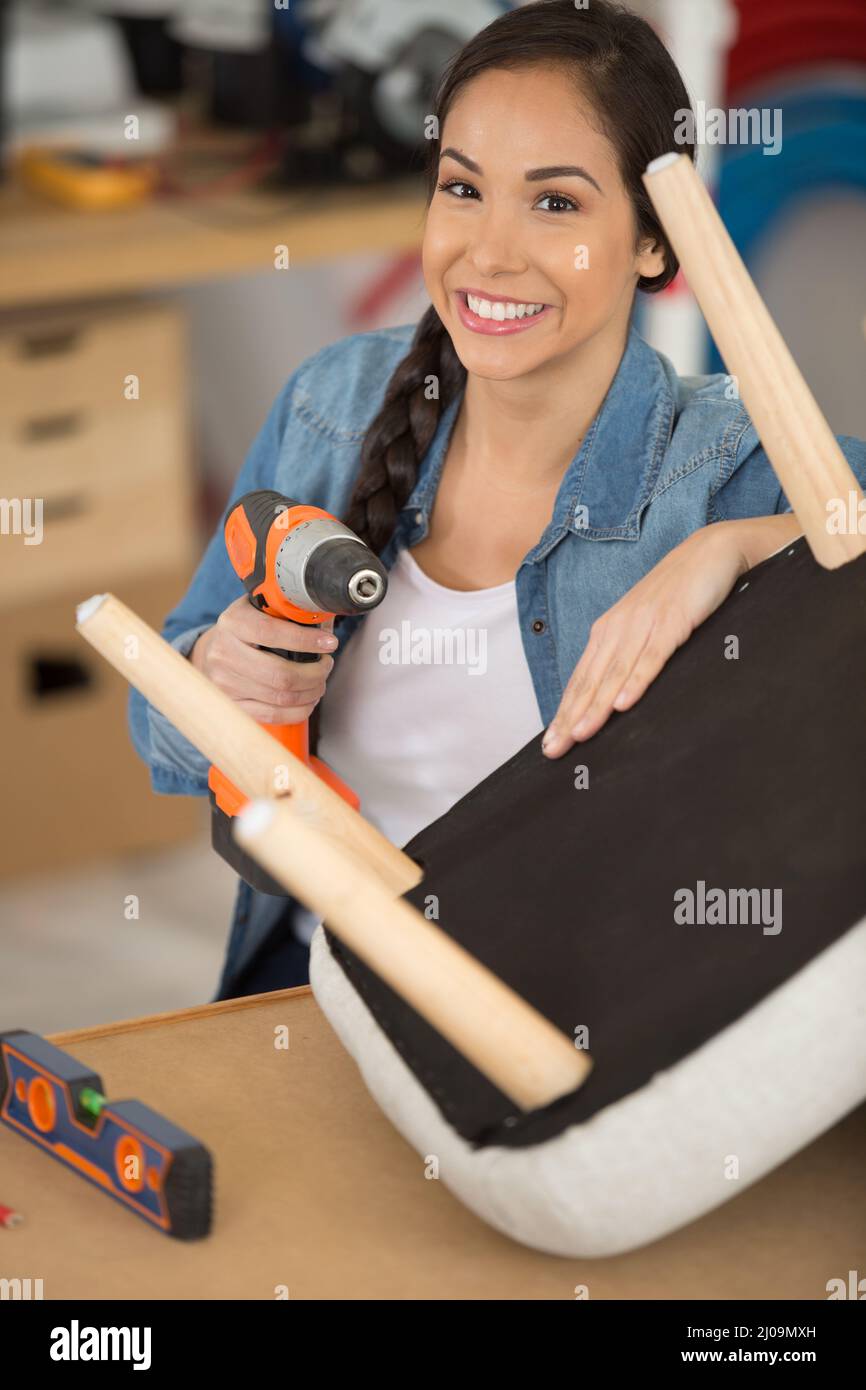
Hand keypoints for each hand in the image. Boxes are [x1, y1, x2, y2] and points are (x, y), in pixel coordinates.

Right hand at [189, 596, 338, 724]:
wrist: (211, 653)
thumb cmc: (245, 629)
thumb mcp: (258, 608)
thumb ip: (285, 610)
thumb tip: (323, 618)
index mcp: (233, 622)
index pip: (271, 633)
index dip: (306, 640)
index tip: (329, 643)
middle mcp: (224, 653)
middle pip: (280, 674)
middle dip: (315, 673)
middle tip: (326, 665)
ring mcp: (225, 682)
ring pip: (281, 697)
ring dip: (311, 692)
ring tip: (320, 682)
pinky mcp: (232, 704)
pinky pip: (273, 715)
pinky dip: (299, 710)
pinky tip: (308, 700)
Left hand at [542, 520, 754, 757]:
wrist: (711, 551)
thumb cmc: (678, 594)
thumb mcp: (647, 626)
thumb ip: (630, 655)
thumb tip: (615, 696)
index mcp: (609, 631)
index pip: (582, 679)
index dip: (565, 712)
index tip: (551, 744)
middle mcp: (619, 628)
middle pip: (590, 681)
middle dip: (570, 718)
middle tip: (554, 751)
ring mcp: (643, 624)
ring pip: (614, 673)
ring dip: (595, 706)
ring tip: (579, 736)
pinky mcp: (672, 621)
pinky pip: (651, 656)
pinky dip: (636, 681)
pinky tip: (622, 704)